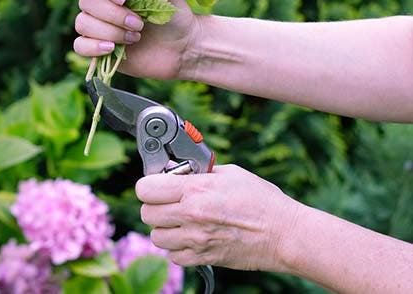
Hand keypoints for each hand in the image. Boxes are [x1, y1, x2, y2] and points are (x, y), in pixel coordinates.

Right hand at [73, 0, 200, 79]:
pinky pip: (79, 45)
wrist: (182, 48)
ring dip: (110, 31)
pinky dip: (93, 47)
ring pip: (82, 23)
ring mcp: (96, 25)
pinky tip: (112, 48)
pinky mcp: (96, 47)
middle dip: (113, 13)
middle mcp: (102, 1)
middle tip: (139, 23)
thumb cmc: (174, 16)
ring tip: (135, 37)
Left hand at [135, 164, 300, 270]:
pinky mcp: (203, 258)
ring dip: (165, 228)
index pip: (145, 189)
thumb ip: (198, 172)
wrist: (285, 234)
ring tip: (181, 221)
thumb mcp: (229, 173)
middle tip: (169, 202)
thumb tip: (176, 172)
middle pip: (146, 214)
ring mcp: (196, 239)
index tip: (156, 185)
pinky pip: (174, 256)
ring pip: (157, 237)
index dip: (148, 186)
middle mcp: (191, 215)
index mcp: (195, 190)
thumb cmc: (261, 200)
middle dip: (154, 206)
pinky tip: (192, 237)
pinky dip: (178, 248)